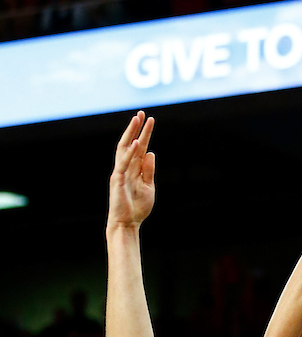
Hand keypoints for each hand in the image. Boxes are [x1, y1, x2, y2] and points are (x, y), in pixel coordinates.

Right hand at [108, 111, 155, 228]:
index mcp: (134, 169)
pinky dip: (129, 152)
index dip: (145, 134)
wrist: (127, 223)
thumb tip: (150, 152)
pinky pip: (123, 163)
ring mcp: (120, 172)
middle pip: (130, 143)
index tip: (150, 120)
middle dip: (136, 128)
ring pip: (124, 148)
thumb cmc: (137, 208)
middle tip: (141, 113)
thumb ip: (149, 170)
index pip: (140, 147)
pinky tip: (137, 142)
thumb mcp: (148, 187)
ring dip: (131, 134)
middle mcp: (126, 167)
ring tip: (137, 120)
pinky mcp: (117, 180)